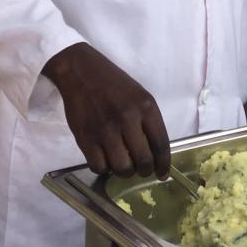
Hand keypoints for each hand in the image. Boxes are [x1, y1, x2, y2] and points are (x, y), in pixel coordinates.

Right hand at [42, 42, 170, 178]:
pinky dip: (104, 168)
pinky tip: (106, 159)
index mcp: (146, 107)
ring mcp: (105, 130)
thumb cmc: (114, 84)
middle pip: (143, 160)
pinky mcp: (85, 138)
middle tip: (142, 170)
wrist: (82, 72)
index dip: (163, 164)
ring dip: (125, 172)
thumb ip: (148, 121)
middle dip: (146, 171)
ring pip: (122, 168)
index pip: (161, 144)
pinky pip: (99, 166)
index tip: (163, 174)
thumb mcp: (140, 96)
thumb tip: (155, 152)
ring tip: (123, 164)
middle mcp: (128, 119)